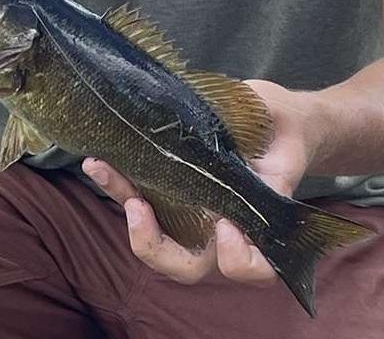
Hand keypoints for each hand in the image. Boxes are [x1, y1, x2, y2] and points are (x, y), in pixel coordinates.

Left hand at [82, 79, 314, 288]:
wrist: (277, 118)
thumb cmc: (285, 126)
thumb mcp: (285, 129)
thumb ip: (263, 137)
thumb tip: (232, 134)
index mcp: (257, 220)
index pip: (252, 266)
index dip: (238, 258)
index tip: (225, 226)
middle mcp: (222, 227)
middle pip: (188, 265)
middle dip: (154, 246)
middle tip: (138, 209)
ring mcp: (193, 212)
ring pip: (155, 233)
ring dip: (123, 203)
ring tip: (102, 169)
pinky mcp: (171, 190)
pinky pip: (141, 197)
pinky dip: (118, 183)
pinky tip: (99, 161)